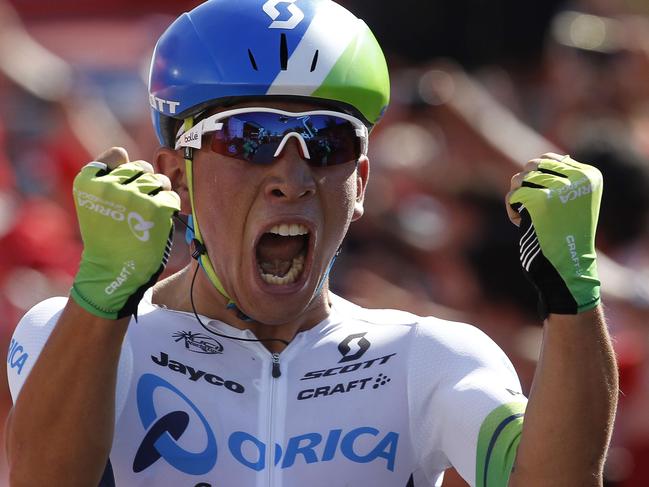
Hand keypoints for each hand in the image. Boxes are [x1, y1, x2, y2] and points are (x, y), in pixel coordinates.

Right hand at [70, 147, 180, 318]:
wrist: (113, 271)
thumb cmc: (106, 236)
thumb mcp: (93, 202)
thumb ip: (106, 176)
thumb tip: (126, 154)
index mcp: (88, 181)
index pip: (118, 154)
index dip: (125, 170)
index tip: (122, 189)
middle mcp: (110, 185)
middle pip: (142, 167)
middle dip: (145, 183)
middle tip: (138, 207)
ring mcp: (134, 196)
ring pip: (160, 180)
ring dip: (160, 194)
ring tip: (149, 215)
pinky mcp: (156, 208)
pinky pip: (172, 198)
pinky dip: (169, 209)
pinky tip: (158, 223)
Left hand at [506, 153, 601, 316]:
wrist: (569, 267)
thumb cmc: (567, 237)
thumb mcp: (574, 204)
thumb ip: (564, 180)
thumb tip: (548, 159)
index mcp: (590, 176)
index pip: (551, 159)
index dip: (537, 179)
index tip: (544, 203)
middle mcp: (578, 178)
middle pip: (532, 167)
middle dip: (524, 187)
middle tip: (531, 209)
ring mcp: (560, 188)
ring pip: (520, 178)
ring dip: (517, 198)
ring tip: (527, 216)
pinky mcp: (540, 200)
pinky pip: (513, 195)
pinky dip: (512, 210)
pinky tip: (520, 224)